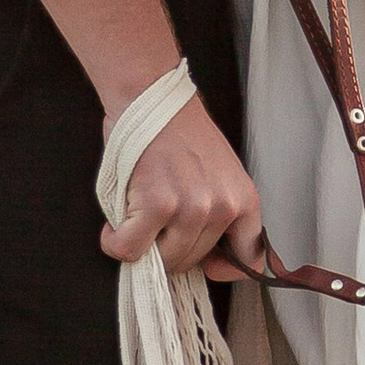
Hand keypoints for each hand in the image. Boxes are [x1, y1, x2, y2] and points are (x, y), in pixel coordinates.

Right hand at [102, 91, 261, 275]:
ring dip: (139, 247)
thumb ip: (219, 211)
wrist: (152, 96)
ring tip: (132, 221)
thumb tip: (205, 258)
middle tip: (151, 227)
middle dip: (167, 250)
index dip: (223, 268)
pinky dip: (116, 242)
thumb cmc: (178, 132)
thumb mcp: (220, 173)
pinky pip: (130, 248)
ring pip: (162, 260)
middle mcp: (223, 207)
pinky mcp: (158, 205)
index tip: (206, 266)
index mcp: (244, 198)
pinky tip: (115, 227)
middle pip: (192, 261)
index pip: (250, 257)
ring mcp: (192, 208)